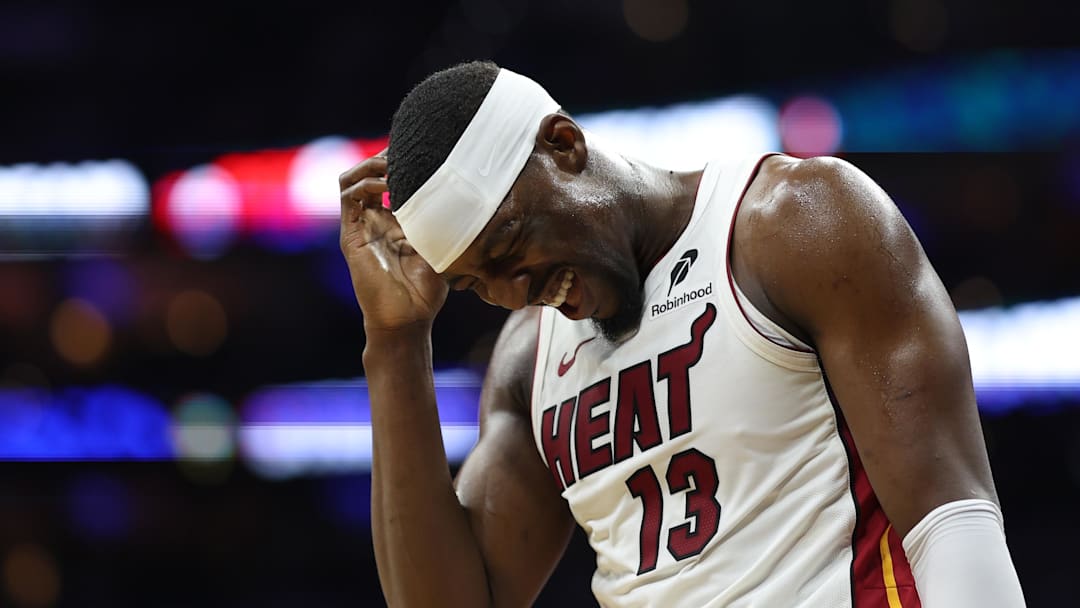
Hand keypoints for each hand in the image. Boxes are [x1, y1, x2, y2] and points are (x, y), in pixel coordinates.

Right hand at [339, 154, 447, 333]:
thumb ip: (444, 223)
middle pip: (367, 173)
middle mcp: (373, 221)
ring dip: (371, 165)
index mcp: (393, 222)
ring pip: (352, 180)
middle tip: (408, 149)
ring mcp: (360, 228)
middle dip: (385, 156)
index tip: (424, 150)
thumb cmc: (426, 291)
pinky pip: (349, 199)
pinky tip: (387, 186)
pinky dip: (365, 184)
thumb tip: (469, 197)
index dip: (400, 162)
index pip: (389, 180)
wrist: (407, 321)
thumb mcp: (442, 247)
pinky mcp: (351, 237)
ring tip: (392, 162)